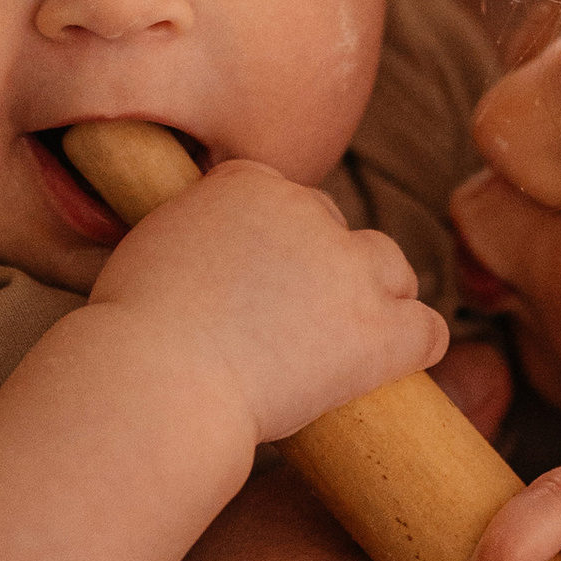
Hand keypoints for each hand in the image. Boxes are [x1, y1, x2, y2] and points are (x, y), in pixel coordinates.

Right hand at [88, 160, 446, 449]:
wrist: (155, 379)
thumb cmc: (133, 334)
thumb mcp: (151, 251)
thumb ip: (195, 237)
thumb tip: (208, 261)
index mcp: (246, 181)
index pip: (287, 202)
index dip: (278, 246)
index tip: (259, 286)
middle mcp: (305, 209)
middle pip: (339, 230)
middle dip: (325, 271)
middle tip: (294, 325)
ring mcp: (348, 268)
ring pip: (391, 268)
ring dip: (376, 299)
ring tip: (343, 343)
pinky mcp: (379, 327)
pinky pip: (428, 329)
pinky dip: (416, 346)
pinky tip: (398, 368)